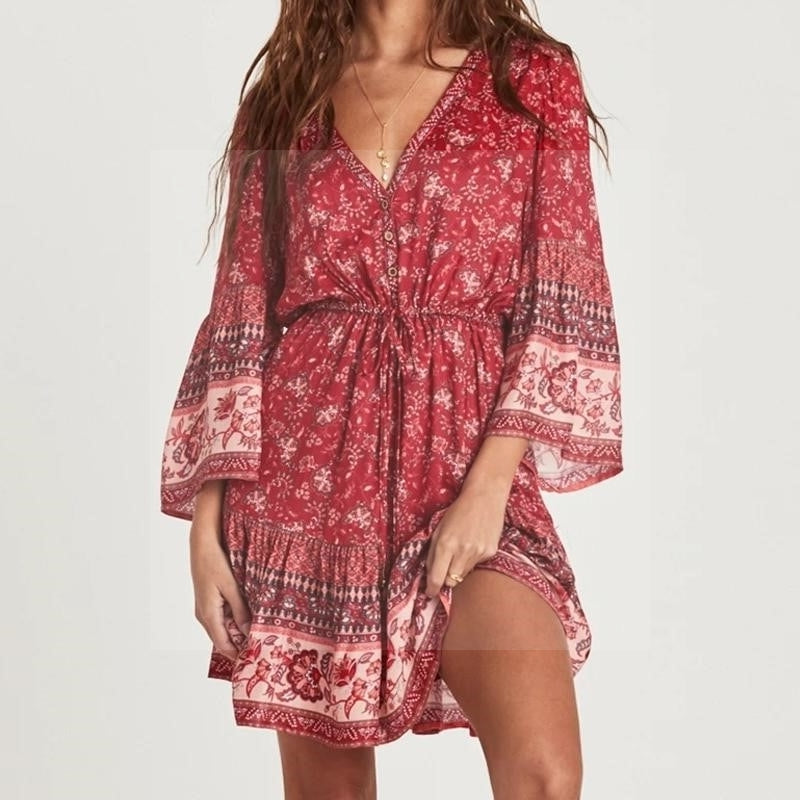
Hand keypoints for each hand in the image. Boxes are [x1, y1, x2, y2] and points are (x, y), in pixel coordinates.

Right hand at [189, 516, 250, 659]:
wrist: (202, 545)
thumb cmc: (215, 563)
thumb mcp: (232, 587)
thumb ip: (241, 610)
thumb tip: (249, 632)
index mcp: (208, 615)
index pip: (224, 646)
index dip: (238, 656)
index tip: (253, 662)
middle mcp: (204, 616)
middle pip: (224, 640)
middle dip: (241, 647)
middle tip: (262, 651)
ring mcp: (206, 609)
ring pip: (224, 629)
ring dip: (239, 634)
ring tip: (259, 638)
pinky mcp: (210, 601)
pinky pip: (222, 618)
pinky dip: (235, 623)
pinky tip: (250, 620)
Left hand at [423, 482, 507, 597]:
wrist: (485, 497)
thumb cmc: (458, 511)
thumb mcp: (439, 529)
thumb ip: (433, 553)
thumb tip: (430, 575)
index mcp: (445, 544)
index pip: (437, 578)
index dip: (431, 589)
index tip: (429, 593)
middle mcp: (462, 551)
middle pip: (451, 582)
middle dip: (445, 579)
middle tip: (444, 569)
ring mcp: (478, 552)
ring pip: (463, 574)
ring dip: (458, 568)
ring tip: (460, 549)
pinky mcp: (490, 552)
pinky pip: (476, 565)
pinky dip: (471, 559)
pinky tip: (473, 544)